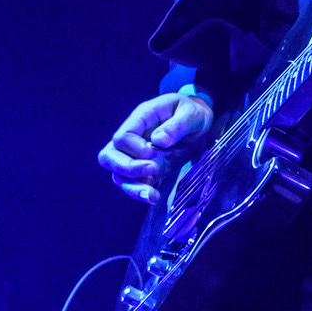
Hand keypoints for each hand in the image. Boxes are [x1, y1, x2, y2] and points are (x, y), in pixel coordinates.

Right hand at [98, 91, 213, 203]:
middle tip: (152, 170)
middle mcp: (133, 138)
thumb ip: (176, 125)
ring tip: (152, 195)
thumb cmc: (194, 113)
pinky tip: (155, 197)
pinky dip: (141, 192)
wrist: (201, 125)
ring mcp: (137, 155)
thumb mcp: (192, 114)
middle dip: (127, 168)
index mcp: (141, 119)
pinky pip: (134, 183)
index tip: (162, 152)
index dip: (138, 149)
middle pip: (109, 156)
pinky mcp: (146, 170)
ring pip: (118, 173)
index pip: (122, 137)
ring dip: (132, 186)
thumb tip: (158, 141)